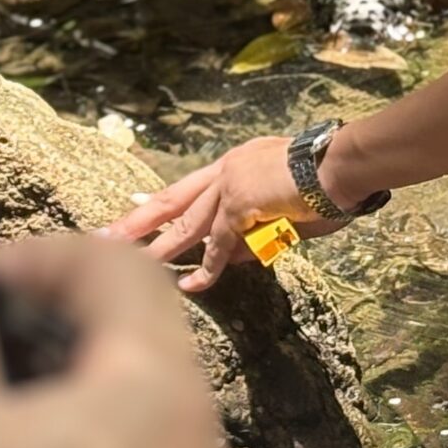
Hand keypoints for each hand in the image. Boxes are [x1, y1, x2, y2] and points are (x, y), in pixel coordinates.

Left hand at [99, 137, 348, 293]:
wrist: (340, 165)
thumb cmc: (324, 182)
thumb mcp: (281, 206)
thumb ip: (252, 230)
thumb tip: (228, 258)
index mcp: (236, 163)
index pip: (189, 186)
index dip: (159, 201)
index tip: (134, 209)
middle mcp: (226, 169)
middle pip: (172, 199)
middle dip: (138, 220)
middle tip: (106, 235)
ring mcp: (230, 185)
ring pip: (186, 223)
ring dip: (158, 247)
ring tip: (131, 265)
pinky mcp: (240, 204)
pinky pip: (219, 244)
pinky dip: (207, 267)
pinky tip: (191, 284)